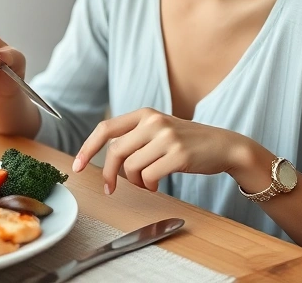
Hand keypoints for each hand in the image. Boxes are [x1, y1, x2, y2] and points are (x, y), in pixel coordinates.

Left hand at [72, 108, 251, 193]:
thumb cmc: (188, 141)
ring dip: (135, 182)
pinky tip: (157, 184)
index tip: (77, 166)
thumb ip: (135, 137)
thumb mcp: (159, 129)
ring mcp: (167, 138)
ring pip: (131, 167)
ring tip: (147, 182)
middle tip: (111, 188)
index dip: (87, 148)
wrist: (224, 145)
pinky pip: (149, 177)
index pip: (105, 129)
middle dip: (110, 175)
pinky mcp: (179, 155)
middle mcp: (154, 122)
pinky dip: (149, 186)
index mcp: (145, 113)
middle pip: (115, 152)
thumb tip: (106, 160)